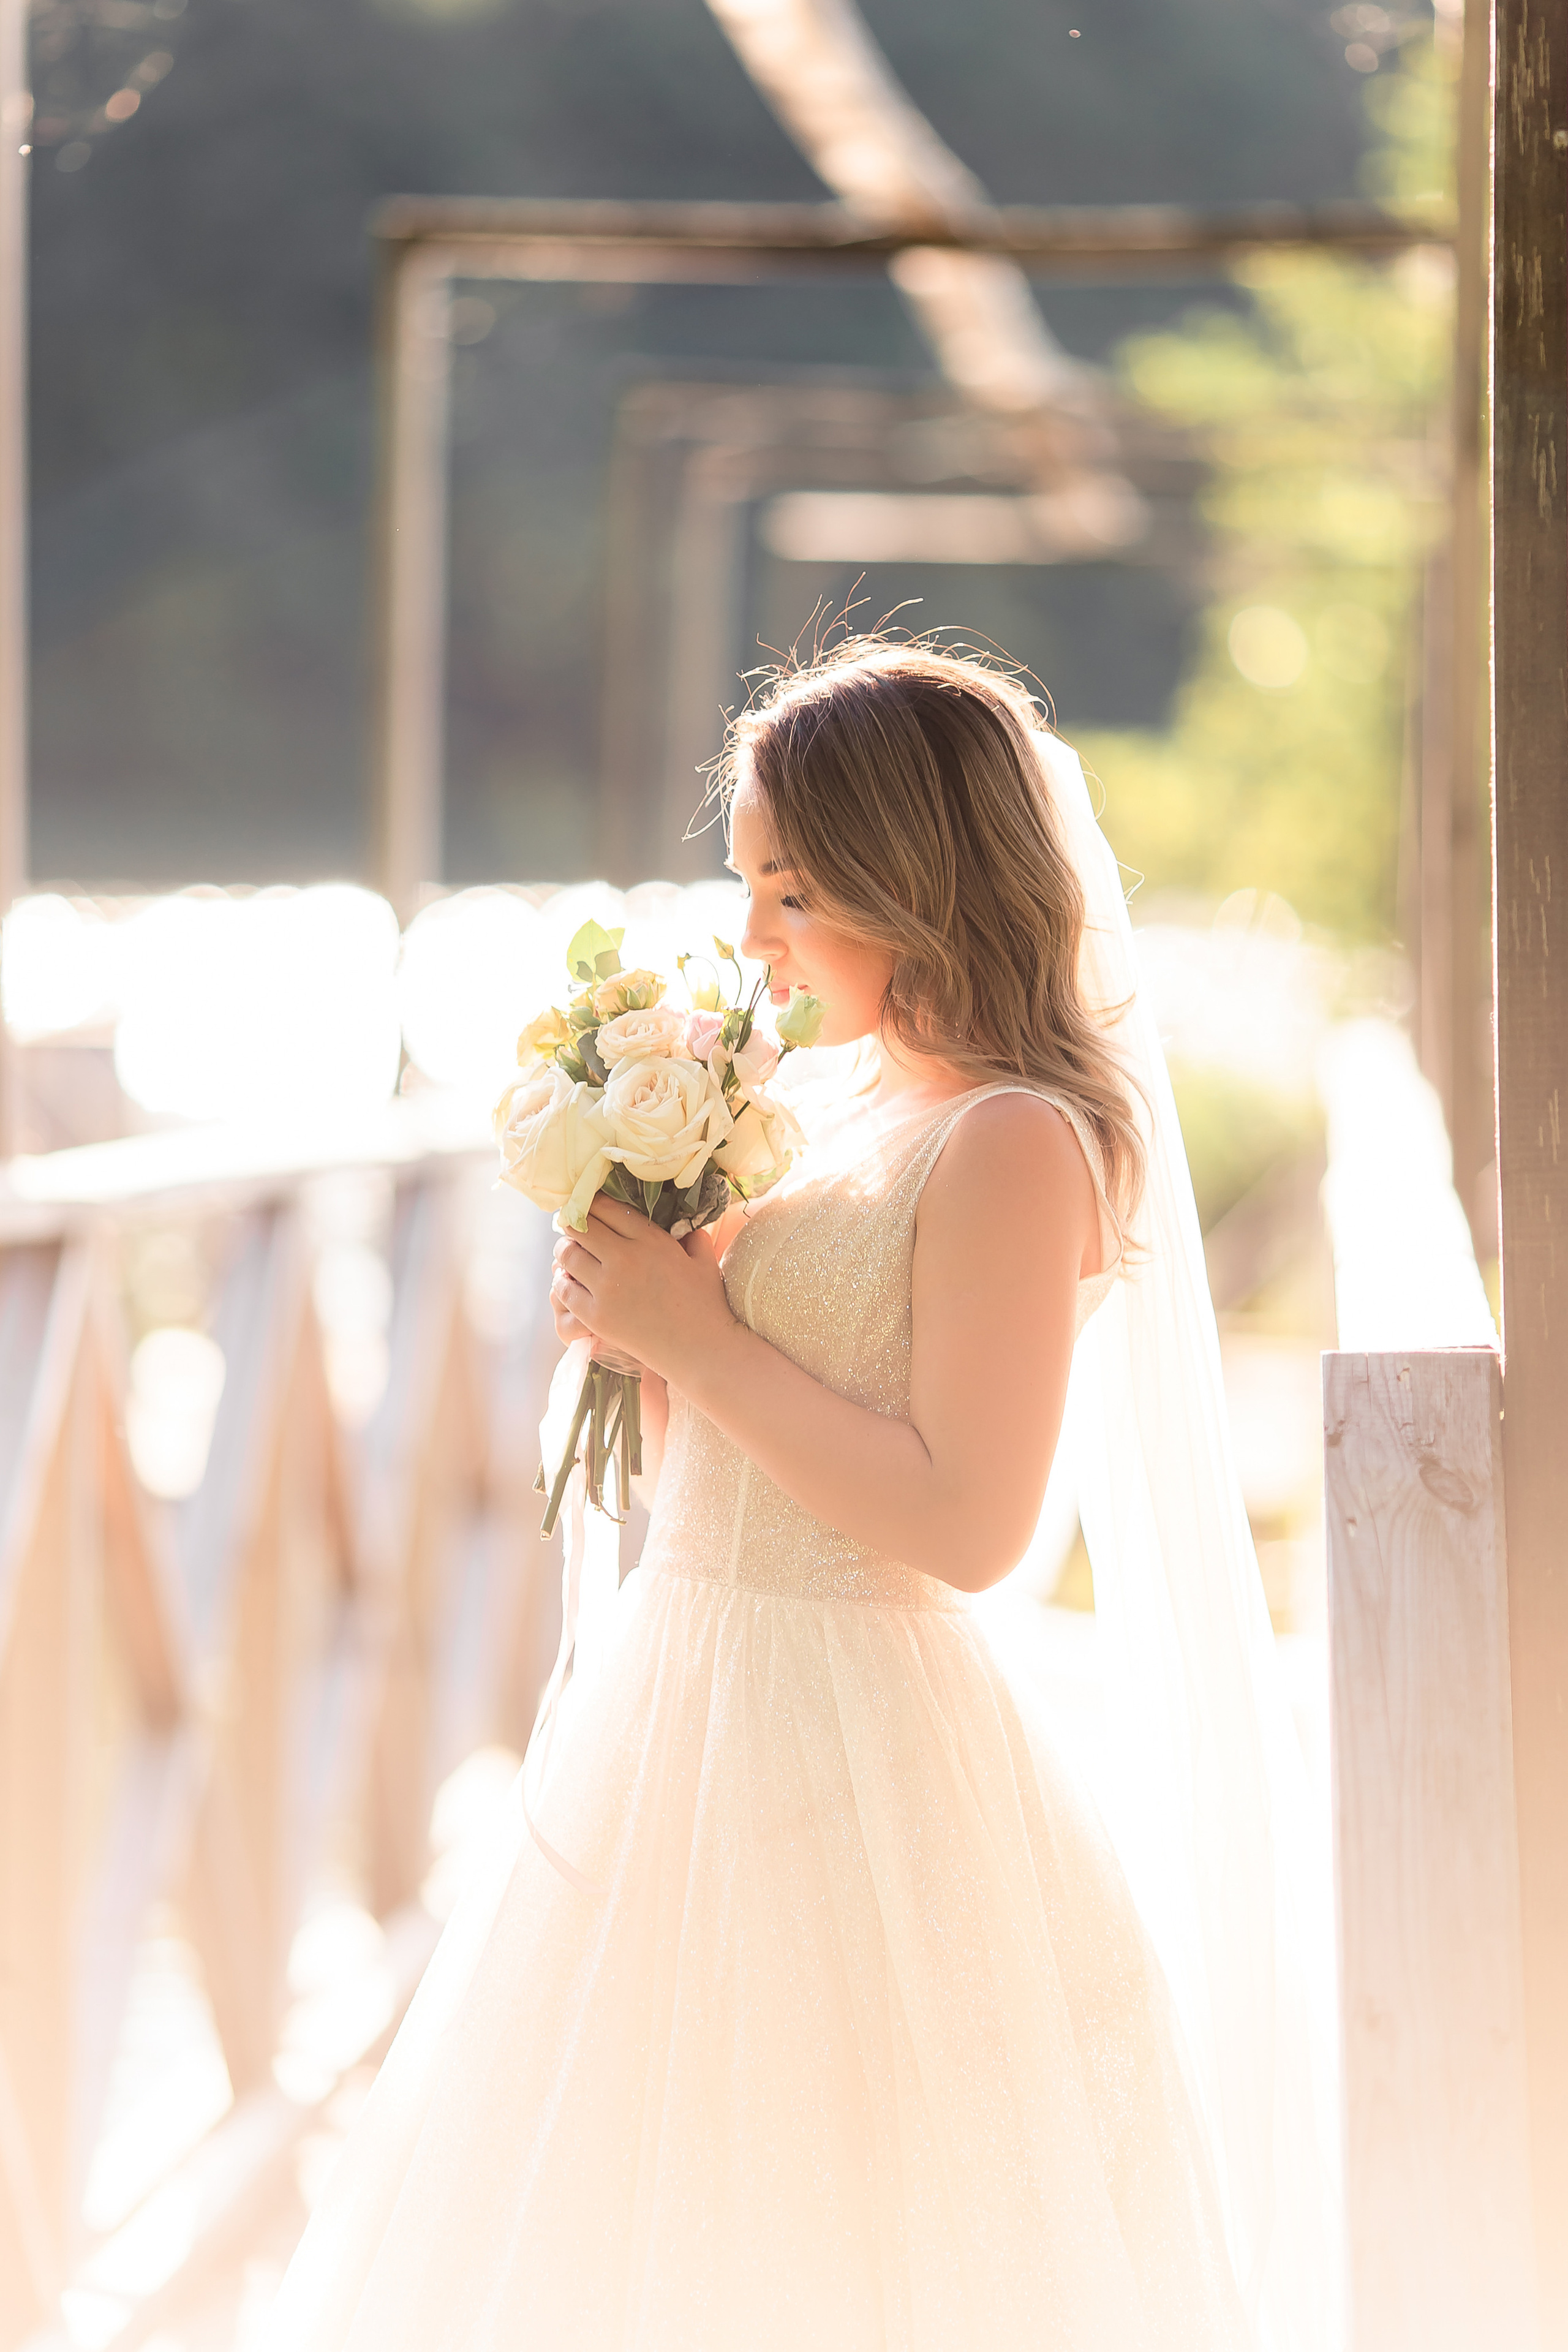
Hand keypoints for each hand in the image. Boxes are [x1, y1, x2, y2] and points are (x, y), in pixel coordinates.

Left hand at [551, 1198, 736, 1381]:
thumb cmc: (706, 1305)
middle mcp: (625, 1258)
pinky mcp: (595, 1315)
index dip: (591, 1202)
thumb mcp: (704, 1261)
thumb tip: (684, 1224)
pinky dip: (562, 1281)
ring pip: (567, 1254)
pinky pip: (564, 1289)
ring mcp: (607, 1287)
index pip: (607, 1208)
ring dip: (565, 1250)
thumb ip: (693, 1236)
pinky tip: (568, 1281)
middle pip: (581, 1227)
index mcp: (651, 1240)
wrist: (700, 1350)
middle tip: (571, 1227)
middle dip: (573, 1224)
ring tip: (568, 1252)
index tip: (586, 1204)